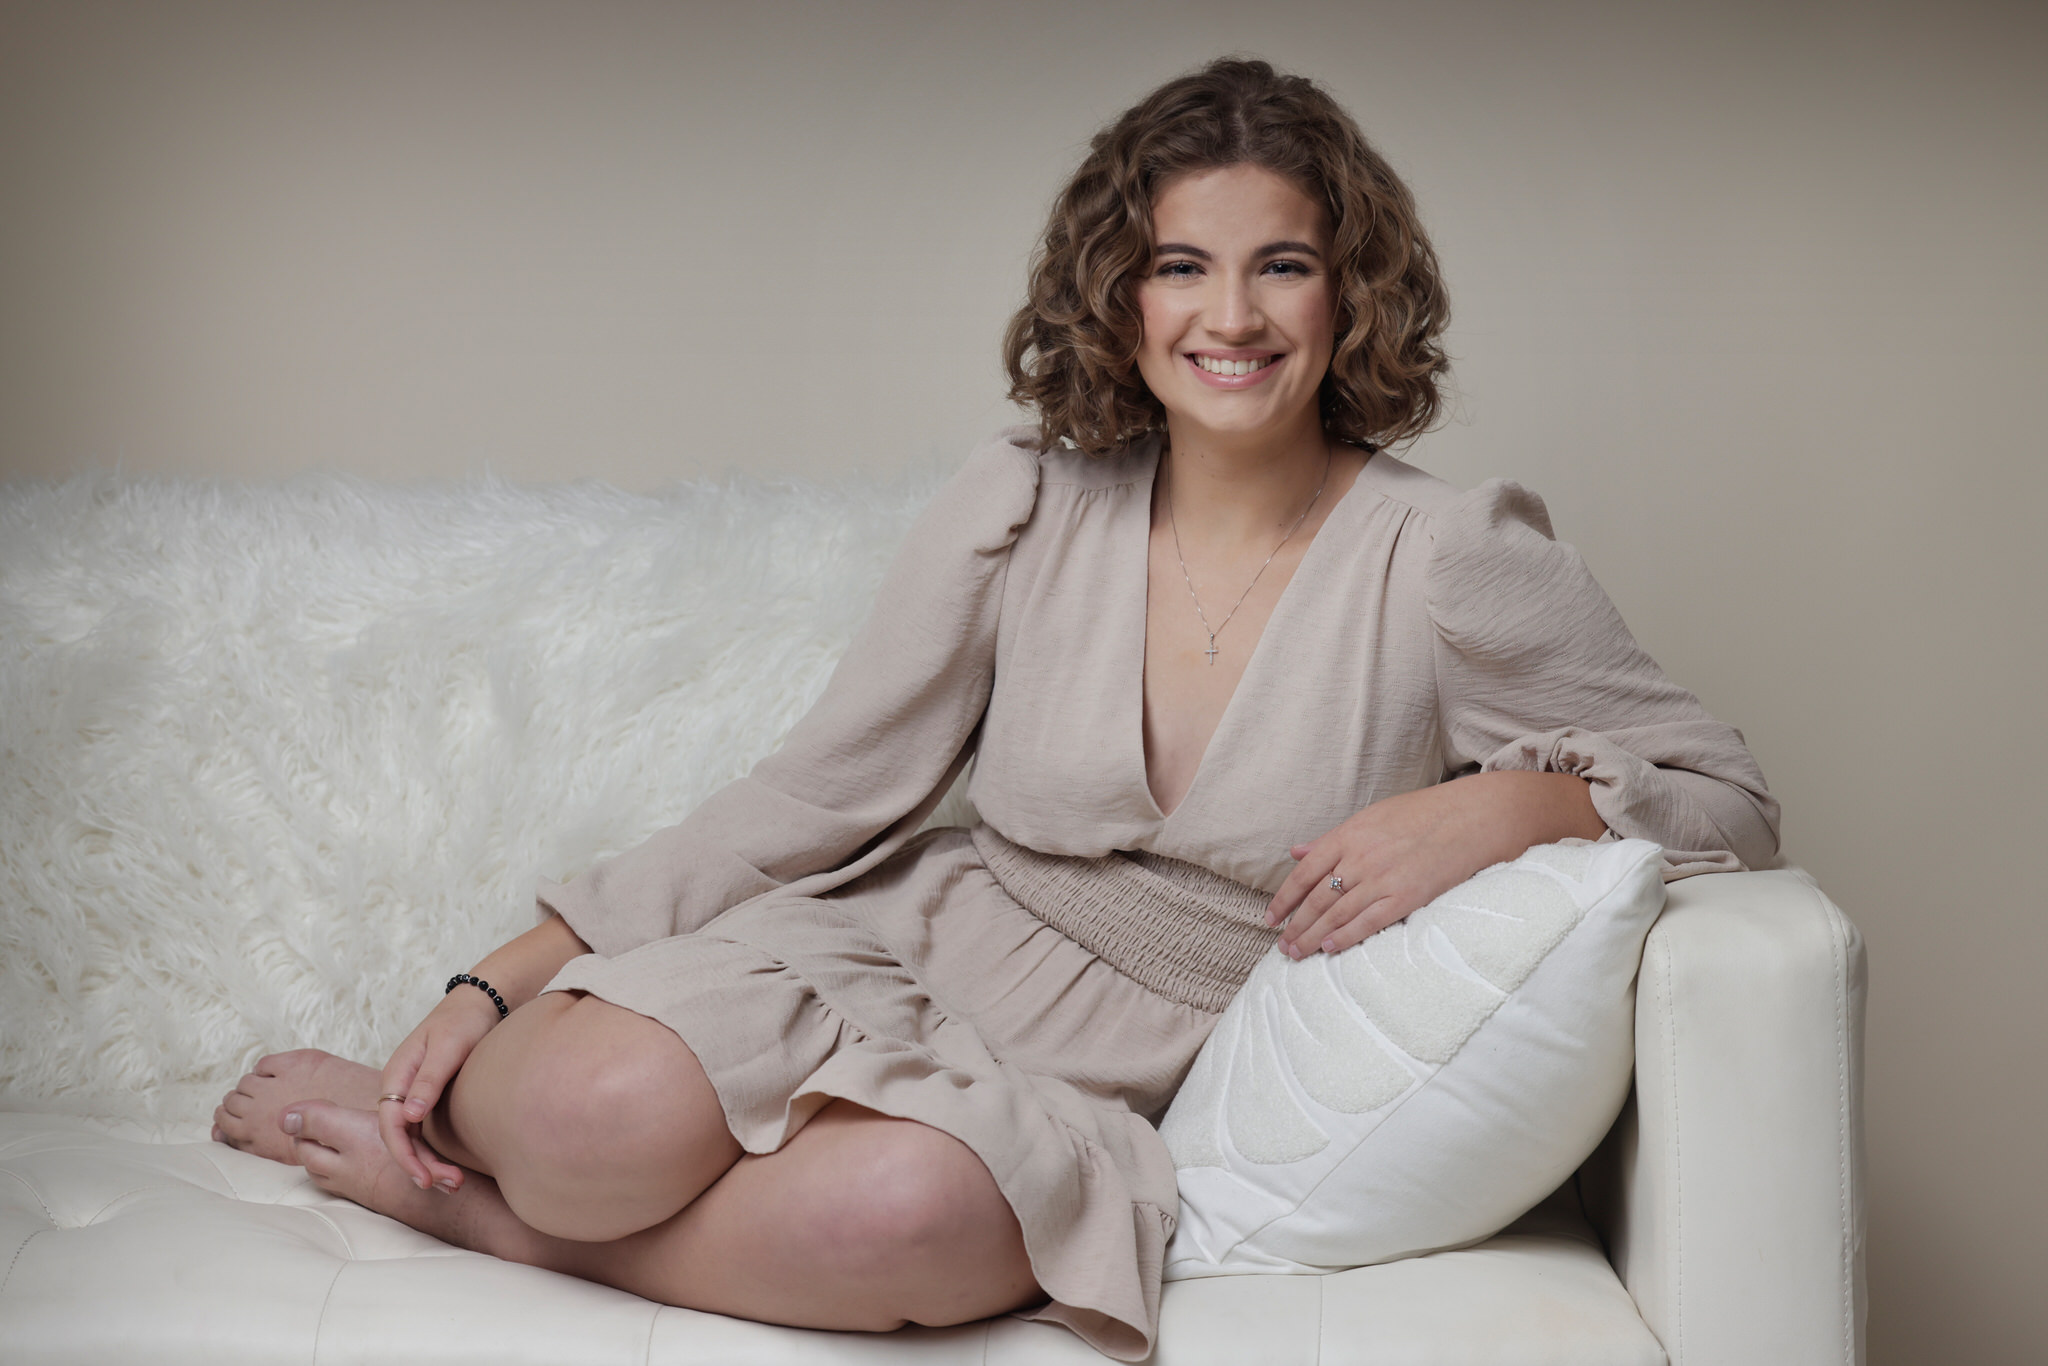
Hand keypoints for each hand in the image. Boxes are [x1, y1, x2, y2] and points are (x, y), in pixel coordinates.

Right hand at [376, 987, 501, 1191]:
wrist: (481, 1004)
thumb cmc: (464, 1020)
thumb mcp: (448, 1047)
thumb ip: (428, 1079)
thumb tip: (409, 1115)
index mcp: (396, 1075)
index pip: (390, 1124)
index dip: (404, 1155)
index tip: (423, 1178)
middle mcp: (400, 1088)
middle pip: (400, 1138)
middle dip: (421, 1166)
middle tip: (450, 1186)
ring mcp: (414, 1095)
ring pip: (413, 1139)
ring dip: (429, 1163)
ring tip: (455, 1184)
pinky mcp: (430, 1098)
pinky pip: (426, 1133)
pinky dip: (437, 1152)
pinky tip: (453, 1167)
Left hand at [1267, 771, 1603, 957]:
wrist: (1475, 816)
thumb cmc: (1425, 814)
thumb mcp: (1374, 817)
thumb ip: (1334, 839)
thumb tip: (1296, 852)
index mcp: (1350, 835)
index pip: (1305, 872)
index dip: (1284, 898)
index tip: (1271, 918)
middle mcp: (1361, 857)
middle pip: (1317, 898)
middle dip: (1295, 925)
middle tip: (1281, 946)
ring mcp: (1383, 877)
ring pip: (1337, 914)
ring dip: (1312, 937)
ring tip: (1296, 954)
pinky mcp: (1408, 896)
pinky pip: (1369, 922)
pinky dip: (1346, 937)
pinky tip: (1329, 949)